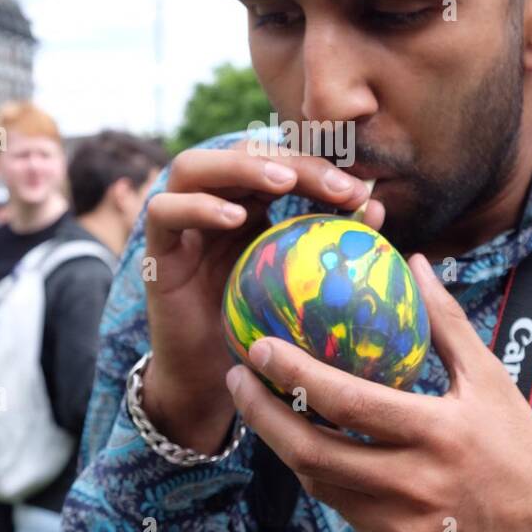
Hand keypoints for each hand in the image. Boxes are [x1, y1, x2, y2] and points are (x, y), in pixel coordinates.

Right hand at [141, 143, 383, 451]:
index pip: (281, 161)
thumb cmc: (261, 330)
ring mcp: (179, 223)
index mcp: (248, 203)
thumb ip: (328, 246)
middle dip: (292, 161)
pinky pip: (164, 212)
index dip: (320, 166)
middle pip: (242, 152)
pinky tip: (235, 218)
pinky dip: (198, 207)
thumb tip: (376, 208)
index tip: (361, 192)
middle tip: (336, 186)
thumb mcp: (300, 287)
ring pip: (193, 166)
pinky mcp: (155, 251)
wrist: (211, 379)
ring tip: (283, 182)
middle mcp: (211, 203)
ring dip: (240, 166)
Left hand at [225, 252, 531, 531]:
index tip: (258, 345)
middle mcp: (412, 482)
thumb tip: (416, 262)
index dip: (295, 374)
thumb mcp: (492, 382)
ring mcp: (397, 522)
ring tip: (258, 403)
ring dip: (281, 443)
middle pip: (312, 452)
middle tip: (236, 377)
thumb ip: (447, 324)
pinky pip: (338, 504)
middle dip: (263, 414)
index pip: (350, 403)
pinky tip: (301, 440)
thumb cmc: (520, 453)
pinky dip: (317, 470)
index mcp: (438, 433)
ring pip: (317, 481)